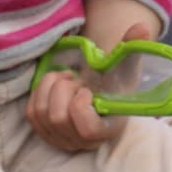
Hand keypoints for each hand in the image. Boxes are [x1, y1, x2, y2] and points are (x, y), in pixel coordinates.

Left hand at [27, 20, 156, 153]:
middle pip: (58, 117)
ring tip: (69, 80)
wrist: (99, 88)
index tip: (88, 90)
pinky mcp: (44, 132)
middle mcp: (82, 142)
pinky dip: (40, 91)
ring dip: (52, 87)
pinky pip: (31, 112)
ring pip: (41, 112)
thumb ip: (133, 47)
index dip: (81, 105)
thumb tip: (140, 28)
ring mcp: (60, 140)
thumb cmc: (115, 78)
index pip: (87, 130)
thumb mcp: (126, 63)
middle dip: (65, 89)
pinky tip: (56, 84)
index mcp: (108, 130)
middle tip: (78, 81)